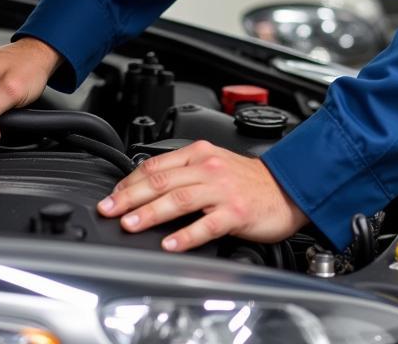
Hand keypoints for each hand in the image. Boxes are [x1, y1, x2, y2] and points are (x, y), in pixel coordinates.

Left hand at [97, 140, 307, 250]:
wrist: (287, 187)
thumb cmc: (248, 180)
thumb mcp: (213, 164)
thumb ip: (184, 172)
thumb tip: (146, 188)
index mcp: (200, 153)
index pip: (156, 164)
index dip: (130, 181)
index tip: (112, 197)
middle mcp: (209, 167)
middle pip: (162, 180)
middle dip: (130, 196)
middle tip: (109, 210)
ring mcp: (222, 189)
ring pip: (179, 198)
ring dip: (151, 212)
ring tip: (131, 224)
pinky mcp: (236, 211)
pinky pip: (206, 223)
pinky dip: (186, 234)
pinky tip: (170, 244)